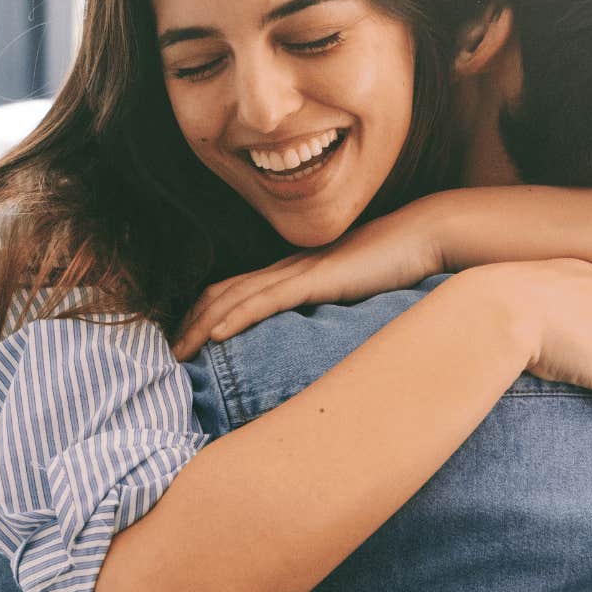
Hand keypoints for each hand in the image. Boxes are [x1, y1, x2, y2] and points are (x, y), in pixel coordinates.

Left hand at [173, 202, 446, 359]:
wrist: (423, 236)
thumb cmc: (395, 265)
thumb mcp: (354, 292)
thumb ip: (332, 309)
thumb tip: (318, 340)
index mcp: (294, 272)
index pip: (235, 291)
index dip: (205, 315)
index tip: (188, 344)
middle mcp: (287, 268)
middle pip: (223, 294)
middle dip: (190, 324)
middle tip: (168, 355)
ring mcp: (299, 272)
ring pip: (235, 298)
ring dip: (202, 325)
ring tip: (179, 352)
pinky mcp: (315, 279)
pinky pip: (266, 299)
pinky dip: (237, 316)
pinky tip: (216, 334)